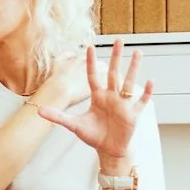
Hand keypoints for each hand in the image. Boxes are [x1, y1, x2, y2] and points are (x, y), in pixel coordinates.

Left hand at [38, 40, 153, 163]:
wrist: (109, 149)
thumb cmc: (94, 135)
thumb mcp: (74, 125)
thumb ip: (58, 117)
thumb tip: (39, 111)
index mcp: (98, 96)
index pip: (93, 76)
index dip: (90, 63)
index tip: (89, 47)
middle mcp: (111, 96)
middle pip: (113, 73)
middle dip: (116, 57)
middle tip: (119, 39)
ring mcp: (123, 104)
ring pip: (129, 82)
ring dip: (133, 68)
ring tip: (138, 52)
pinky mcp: (133, 114)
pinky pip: (141, 101)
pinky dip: (146, 92)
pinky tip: (150, 81)